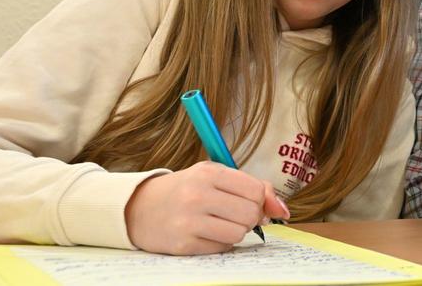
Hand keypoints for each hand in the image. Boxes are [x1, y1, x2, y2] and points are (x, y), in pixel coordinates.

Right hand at [125, 161, 289, 253]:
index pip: (256, 190)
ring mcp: (189, 222)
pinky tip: (206, 233)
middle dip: (249, 216)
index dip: (260, 199)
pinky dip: (221, 242)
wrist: (139, 208)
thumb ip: (253, 187)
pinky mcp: (183, 245)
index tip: (250, 200)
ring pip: (239, 233)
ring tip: (220, 222)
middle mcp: (197, 196)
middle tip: (233, 212)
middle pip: (250, 214)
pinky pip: (223, 248)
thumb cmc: (185, 189)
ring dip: (237, 231)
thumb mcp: (215, 176)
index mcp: (208, 173)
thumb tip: (283, 210)